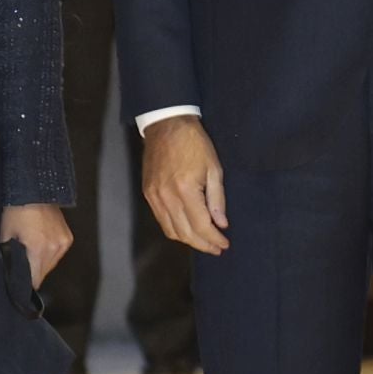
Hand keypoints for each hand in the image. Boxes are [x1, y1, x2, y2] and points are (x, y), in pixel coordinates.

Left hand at [0, 204, 71, 286]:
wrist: (33, 191)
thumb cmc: (17, 210)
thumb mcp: (5, 236)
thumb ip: (8, 257)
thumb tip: (8, 271)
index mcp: (39, 249)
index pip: (35, 280)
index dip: (25, 284)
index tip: (18, 284)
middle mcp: (55, 248)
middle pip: (43, 273)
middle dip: (33, 272)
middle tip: (22, 264)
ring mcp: (63, 242)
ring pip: (51, 264)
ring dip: (42, 263)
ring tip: (31, 251)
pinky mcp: (68, 237)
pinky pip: (58, 254)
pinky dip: (50, 253)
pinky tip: (41, 244)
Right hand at [142, 115, 228, 254]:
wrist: (167, 125)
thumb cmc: (194, 143)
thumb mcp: (214, 167)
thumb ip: (217, 198)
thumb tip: (221, 223)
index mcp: (185, 190)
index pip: (201, 226)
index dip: (213, 239)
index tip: (224, 244)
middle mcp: (166, 198)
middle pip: (185, 233)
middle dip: (203, 244)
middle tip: (217, 248)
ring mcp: (154, 197)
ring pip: (171, 230)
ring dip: (188, 240)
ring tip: (204, 241)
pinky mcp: (148, 194)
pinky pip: (161, 220)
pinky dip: (175, 230)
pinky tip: (187, 229)